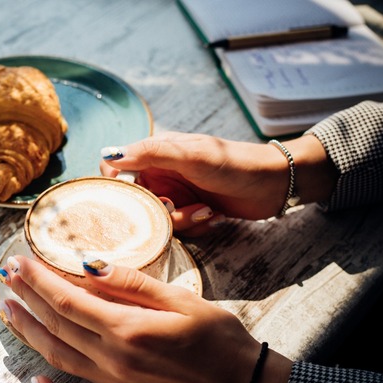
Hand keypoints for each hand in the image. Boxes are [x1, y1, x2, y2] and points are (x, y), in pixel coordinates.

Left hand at [0, 255, 291, 382]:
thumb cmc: (219, 338)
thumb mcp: (181, 299)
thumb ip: (132, 283)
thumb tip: (89, 264)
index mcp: (128, 328)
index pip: (68, 299)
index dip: (38, 279)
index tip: (19, 261)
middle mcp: (113, 358)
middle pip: (56, 324)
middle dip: (27, 297)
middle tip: (6, 276)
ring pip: (58, 356)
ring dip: (28, 332)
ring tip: (8, 310)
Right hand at [100, 131, 337, 235]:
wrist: (274, 183)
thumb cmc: (233, 162)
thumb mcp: (190, 155)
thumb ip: (150, 153)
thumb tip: (109, 155)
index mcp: (155, 153)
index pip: (116, 169)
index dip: (117, 187)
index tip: (131, 200)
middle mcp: (161, 173)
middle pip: (136, 201)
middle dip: (157, 211)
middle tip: (176, 208)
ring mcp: (176, 194)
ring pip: (158, 219)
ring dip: (182, 220)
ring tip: (206, 210)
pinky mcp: (191, 211)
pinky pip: (178, 229)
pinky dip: (195, 226)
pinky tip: (214, 216)